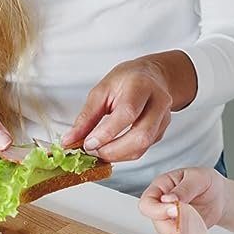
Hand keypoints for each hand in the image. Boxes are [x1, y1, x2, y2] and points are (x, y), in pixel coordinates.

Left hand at [63, 53, 191, 163]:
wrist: (151, 77)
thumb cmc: (126, 81)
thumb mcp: (101, 91)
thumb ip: (86, 117)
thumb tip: (70, 140)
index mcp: (141, 86)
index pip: (127, 113)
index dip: (107, 133)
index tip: (88, 143)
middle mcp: (158, 102)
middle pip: (141, 136)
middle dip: (113, 150)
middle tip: (92, 150)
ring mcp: (163, 119)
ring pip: (143, 147)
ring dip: (118, 156)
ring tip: (99, 151)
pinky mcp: (161, 132)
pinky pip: (143, 149)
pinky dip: (124, 154)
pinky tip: (111, 149)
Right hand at [137, 167, 227, 233]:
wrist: (219, 197)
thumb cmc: (207, 183)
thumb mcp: (198, 178)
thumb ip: (184, 189)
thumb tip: (168, 199)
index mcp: (161, 188)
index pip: (147, 204)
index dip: (158, 211)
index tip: (176, 211)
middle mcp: (160, 207)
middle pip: (156, 224)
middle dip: (173, 227)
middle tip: (191, 222)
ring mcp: (167, 222)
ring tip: (196, 226)